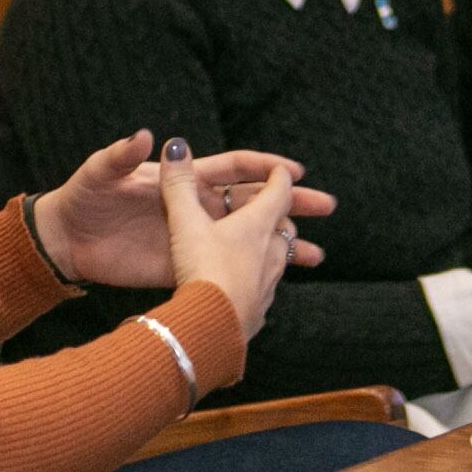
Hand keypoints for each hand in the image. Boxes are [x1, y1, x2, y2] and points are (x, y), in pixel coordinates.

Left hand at [30, 131, 332, 288]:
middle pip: (254, 201)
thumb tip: (141, 135)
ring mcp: (195, 236)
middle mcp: (197, 206)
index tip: (295, 170)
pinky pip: (227, 266)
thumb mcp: (98, 174)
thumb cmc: (83, 197)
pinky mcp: (186, 263)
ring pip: (249, 237)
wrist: (66, 239)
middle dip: (291, 203)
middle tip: (325, 206)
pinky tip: (279, 281)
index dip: (264, 167)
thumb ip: (119, 157)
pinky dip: (255, 272)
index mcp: (184, 179)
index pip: (234, 168)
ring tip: (315, 253)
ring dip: (282, 243)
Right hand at [154, 138, 303, 339]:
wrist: (212, 326)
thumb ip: (178, 185)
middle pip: (285, 225)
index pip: (277, 190)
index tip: (284, 168)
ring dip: (283, 248)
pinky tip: (252, 285)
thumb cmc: (202, 268)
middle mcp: (269, 250)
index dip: (279, 174)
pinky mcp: (258, 308)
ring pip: (282, 258)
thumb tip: (174, 145)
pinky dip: (263, 279)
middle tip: (297, 207)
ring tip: (287, 247)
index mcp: (255, 223)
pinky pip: (267, 288)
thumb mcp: (184, 222)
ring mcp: (267, 281)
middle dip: (287, 213)